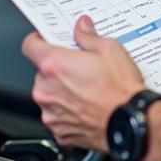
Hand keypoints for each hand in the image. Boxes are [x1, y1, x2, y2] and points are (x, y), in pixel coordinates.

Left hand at [23, 14, 144, 150]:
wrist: (131, 121)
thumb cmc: (120, 90)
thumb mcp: (109, 49)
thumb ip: (88, 37)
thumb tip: (82, 28)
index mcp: (54, 65)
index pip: (30, 45)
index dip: (38, 40)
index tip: (47, 40)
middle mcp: (46, 90)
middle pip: (43, 72)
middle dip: (58, 69)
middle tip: (81, 68)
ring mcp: (51, 113)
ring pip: (50, 95)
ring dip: (62, 91)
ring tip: (88, 90)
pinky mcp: (60, 131)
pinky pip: (58, 116)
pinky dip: (69, 112)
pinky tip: (88, 106)